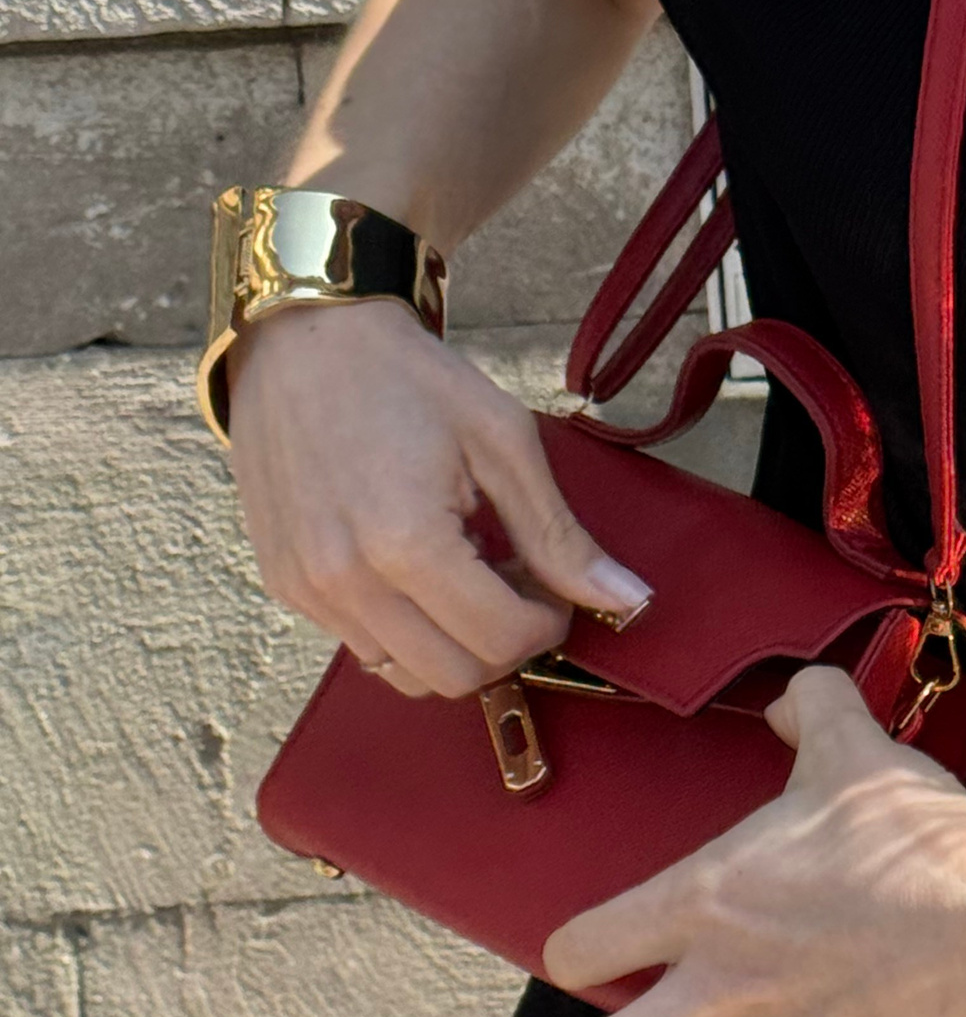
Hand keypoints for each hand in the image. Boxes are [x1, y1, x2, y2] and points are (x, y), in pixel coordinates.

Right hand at [227, 299, 651, 695]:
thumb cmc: (406, 377)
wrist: (301, 339)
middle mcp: (347, 580)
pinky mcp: (286, 586)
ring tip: (466, 574)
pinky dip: (407, 632)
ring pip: (408, 677)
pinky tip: (419, 570)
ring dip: (455, 644)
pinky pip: (364, 648)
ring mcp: (309, 590)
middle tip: (518, 583)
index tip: (553, 583)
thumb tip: (628, 600)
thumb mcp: (502, 441)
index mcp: (406, 543)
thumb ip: (560, 535)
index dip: (548, 624)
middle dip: (505, 643)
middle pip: (457, 676)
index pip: (502, 640)